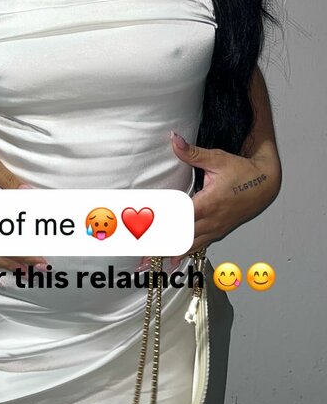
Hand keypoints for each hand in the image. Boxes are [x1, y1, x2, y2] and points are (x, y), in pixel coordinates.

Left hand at [138, 131, 281, 270]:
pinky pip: (198, 246)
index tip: (141, 229)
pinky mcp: (218, 232)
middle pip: (179, 236)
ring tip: (147, 263)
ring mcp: (215, 229)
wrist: (266, 185)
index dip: (160, 223)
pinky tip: (171, 263)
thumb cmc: (243, 172)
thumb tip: (174, 139)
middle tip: (138, 254)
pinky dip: (183, 253)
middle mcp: (211, 220)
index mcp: (208, 203)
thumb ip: (192, 153)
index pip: (178, 216)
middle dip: (159, 244)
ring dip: (167, 252)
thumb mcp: (217, 159)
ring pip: (187, 245)